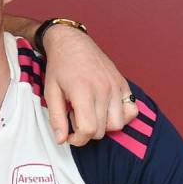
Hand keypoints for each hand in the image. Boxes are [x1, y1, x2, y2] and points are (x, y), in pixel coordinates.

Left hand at [41, 26, 137, 144]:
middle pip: (101, 130)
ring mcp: (116, 87)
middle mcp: (103, 90)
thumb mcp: (50, 92)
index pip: (88, 130)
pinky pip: (132, 111)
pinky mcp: (124, 84)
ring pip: (117, 124)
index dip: (77, 139)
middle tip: (75, 117)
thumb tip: (61, 140)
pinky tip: (106, 109)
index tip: (69, 135)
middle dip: (86, 131)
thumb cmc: (59, 67)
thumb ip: (56, 118)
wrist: (72, 43)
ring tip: (89, 112)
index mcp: (83, 91)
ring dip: (103, 125)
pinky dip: (121, 116)